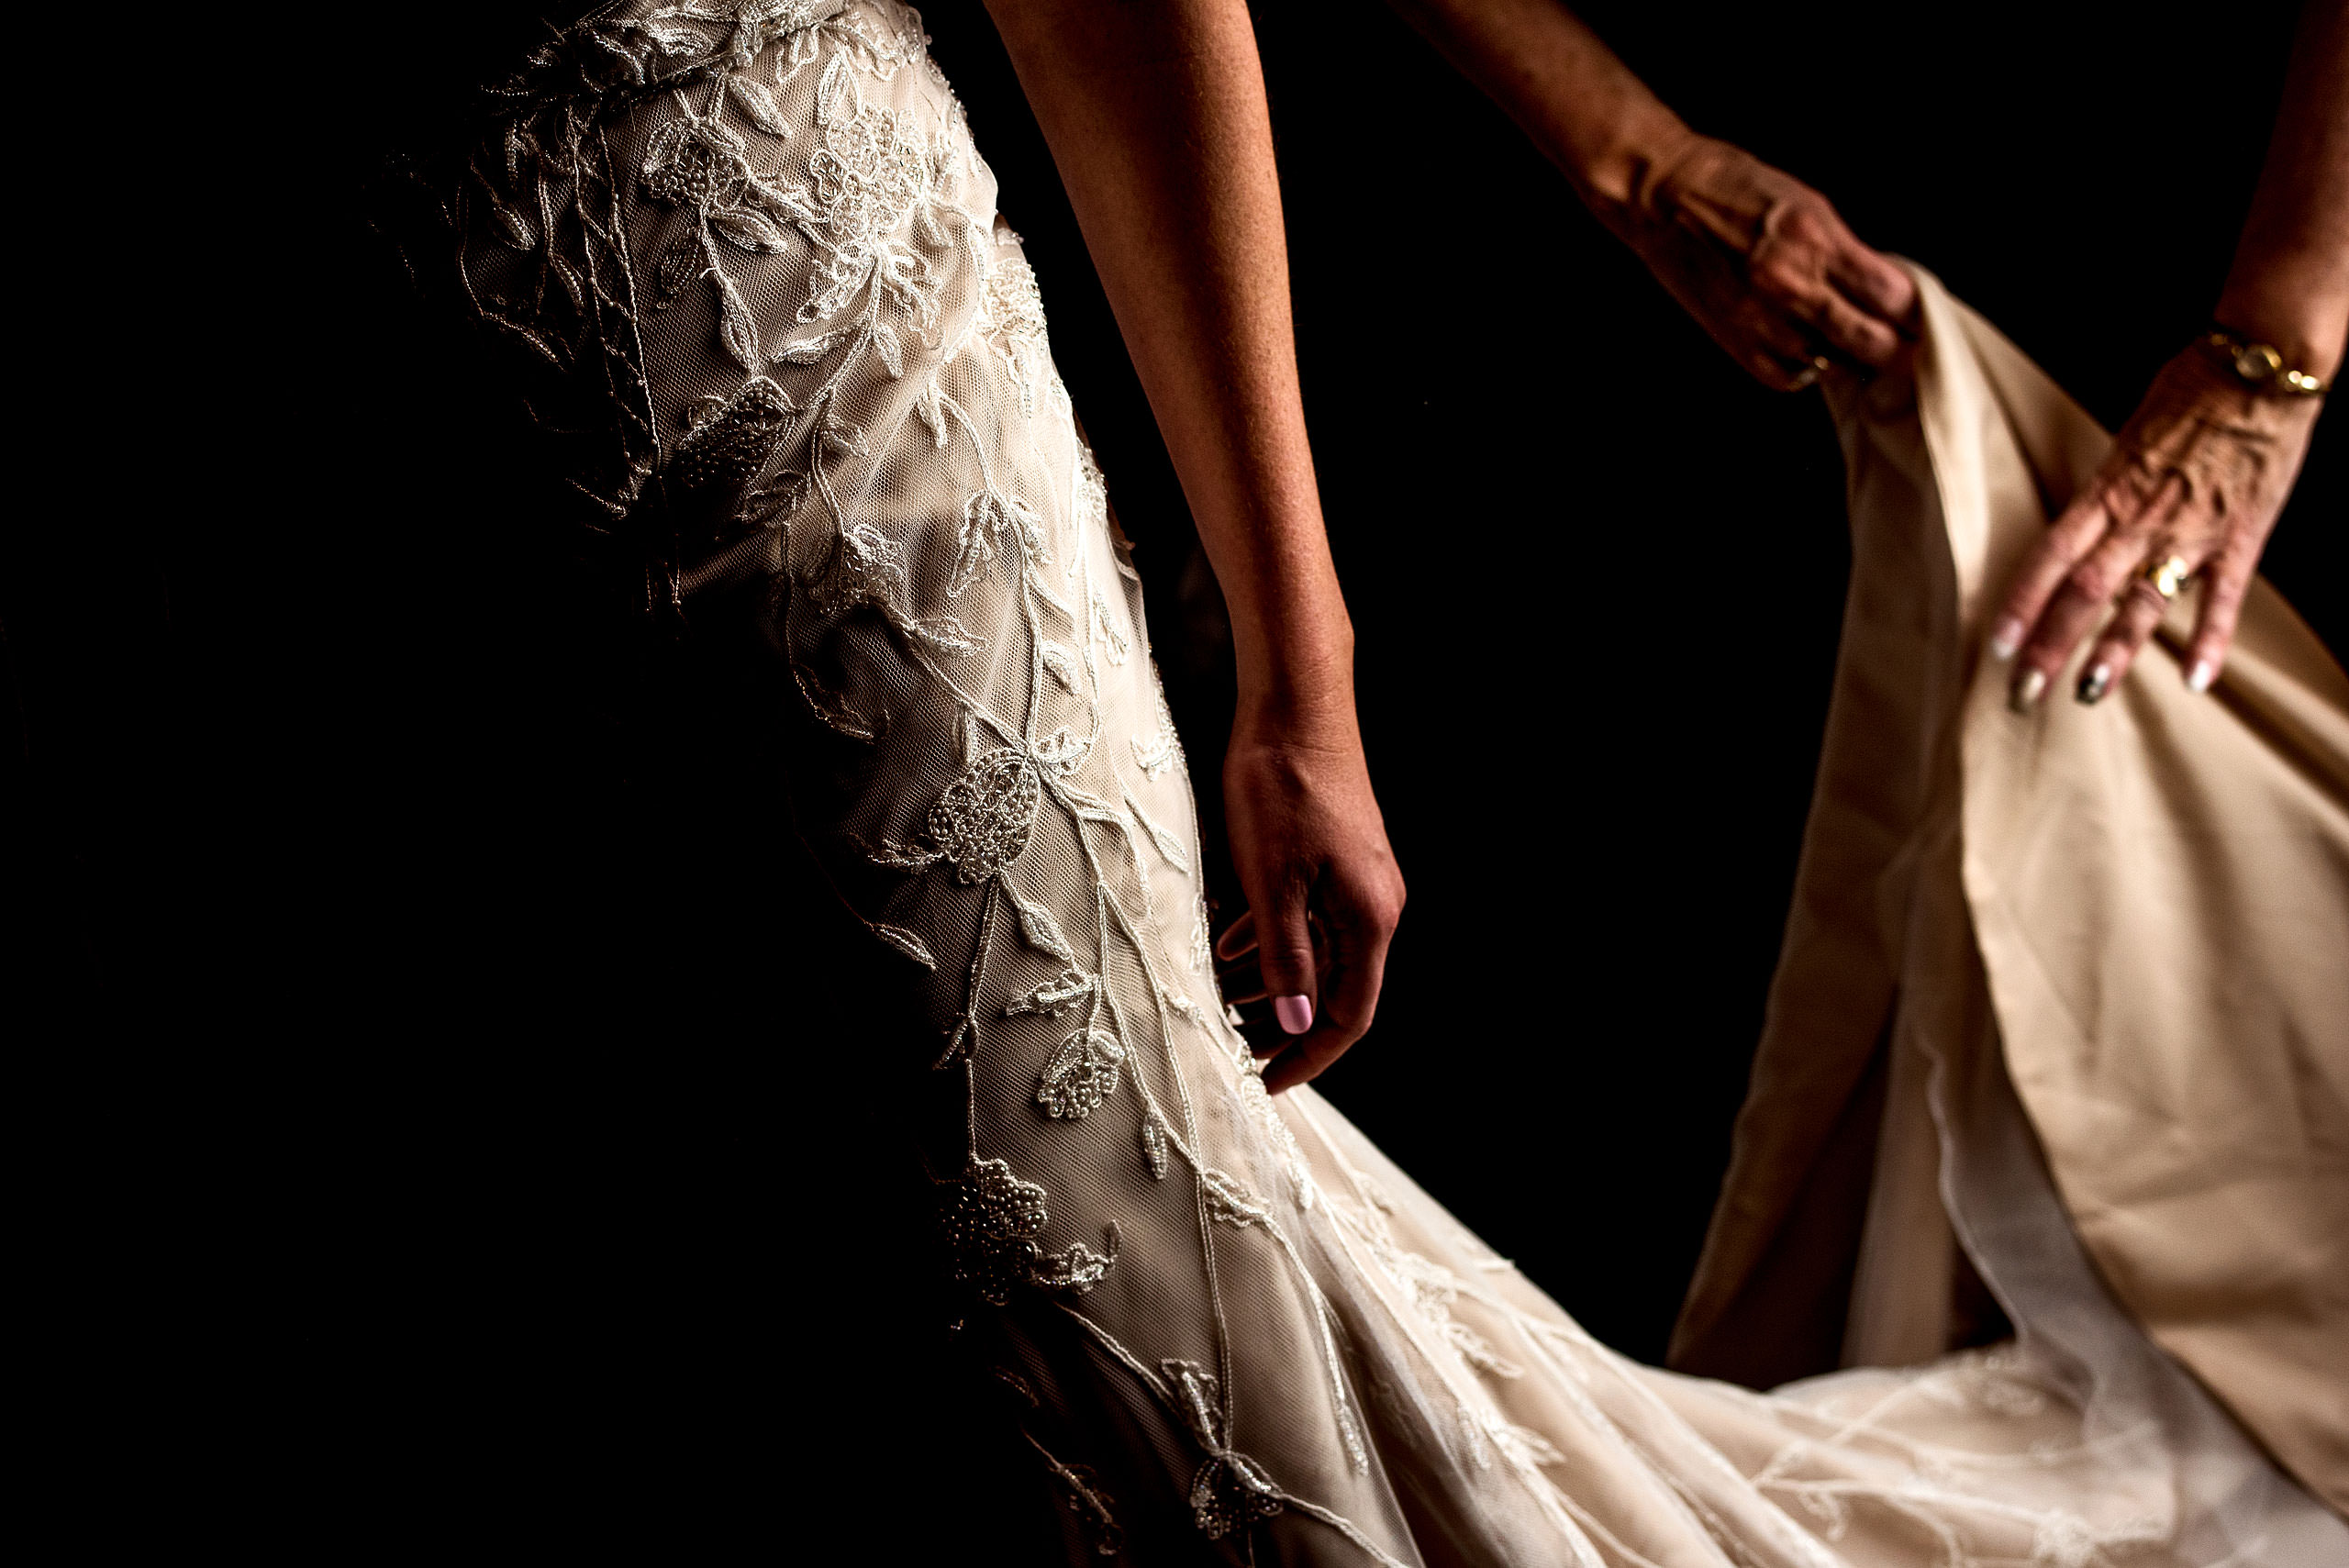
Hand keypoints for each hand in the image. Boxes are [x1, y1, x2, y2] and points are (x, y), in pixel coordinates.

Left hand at [1214, 697, 1403, 1092]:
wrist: (1296, 703)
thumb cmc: (1281, 786)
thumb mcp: (1272, 881)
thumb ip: (1285, 959)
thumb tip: (1296, 1029)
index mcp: (1368, 917)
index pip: (1349, 1015)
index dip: (1308, 1057)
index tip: (1263, 1084)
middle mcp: (1373, 903)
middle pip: (1334, 988)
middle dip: (1281, 1023)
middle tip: (1230, 1046)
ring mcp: (1355, 877)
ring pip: (1314, 951)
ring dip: (1267, 979)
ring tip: (1214, 993)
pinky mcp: (1333, 855)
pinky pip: (1304, 916)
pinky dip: (1265, 936)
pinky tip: (1223, 938)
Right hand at [1620, 134, 1918, 389]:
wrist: (1663, 199)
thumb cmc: (1734, 188)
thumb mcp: (1809, 205)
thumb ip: (1847, 252)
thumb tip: (1884, 292)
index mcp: (1817, 241)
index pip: (1891, 297)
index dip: (1916, 313)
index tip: (1925, 318)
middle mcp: (1791, 285)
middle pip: (1870, 342)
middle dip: (1897, 348)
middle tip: (1909, 349)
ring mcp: (1761, 319)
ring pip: (1832, 363)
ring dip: (1850, 359)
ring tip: (1856, 346)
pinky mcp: (1735, 341)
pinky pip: (1788, 376)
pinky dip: (1806, 368)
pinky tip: (1809, 349)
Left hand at [1989, 343, 2322, 707]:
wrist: (2260, 367)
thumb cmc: (2187, 393)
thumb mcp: (2126, 440)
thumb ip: (2105, 494)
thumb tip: (2078, 533)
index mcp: (2106, 491)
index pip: (2048, 556)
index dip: (2019, 604)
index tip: (1996, 647)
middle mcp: (2140, 518)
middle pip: (2083, 592)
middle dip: (2050, 646)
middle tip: (2022, 695)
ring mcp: (2191, 532)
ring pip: (2144, 602)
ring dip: (2115, 652)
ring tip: (2087, 693)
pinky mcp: (2241, 538)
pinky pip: (2223, 598)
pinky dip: (2211, 641)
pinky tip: (2198, 681)